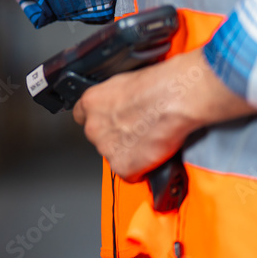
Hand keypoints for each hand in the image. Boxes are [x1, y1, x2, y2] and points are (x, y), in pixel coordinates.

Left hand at [72, 48, 256, 180]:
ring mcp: (106, 148)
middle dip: (116, 137)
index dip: (101, 121)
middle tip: (137, 131)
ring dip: (128, 152)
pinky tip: (152, 153)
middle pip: (99, 138)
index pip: (82, 116)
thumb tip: (119, 107)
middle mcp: (93, 126)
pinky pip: (130, 173)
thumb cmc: (157, 86)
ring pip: (114, 155)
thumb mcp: (124, 83)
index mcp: (91, 102)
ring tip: (149, 139)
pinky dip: (141, 169)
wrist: (174, 99)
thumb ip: (112, 100)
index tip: (110, 122)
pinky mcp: (122, 166)